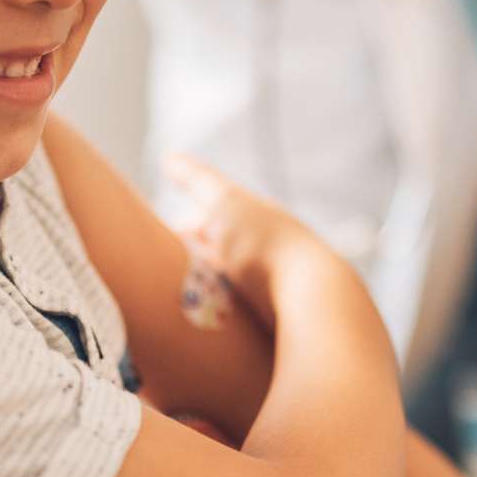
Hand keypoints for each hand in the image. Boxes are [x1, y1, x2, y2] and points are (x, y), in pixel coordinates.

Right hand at [164, 153, 342, 330]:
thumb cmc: (264, 245)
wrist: (309, 298)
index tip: (167, 238)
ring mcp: (278, 283)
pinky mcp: (280, 315)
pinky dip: (226, 312)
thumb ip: (197, 178)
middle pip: (226, 249)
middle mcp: (272, 246)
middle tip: (172, 269)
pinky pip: (244, 312)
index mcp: (262, 216)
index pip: (220, 215)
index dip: (190, 225)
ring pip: (235, 281)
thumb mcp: (224, 202)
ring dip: (212, 286)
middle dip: (199, 256)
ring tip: (189, 298)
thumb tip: (171, 156)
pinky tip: (214, 320)